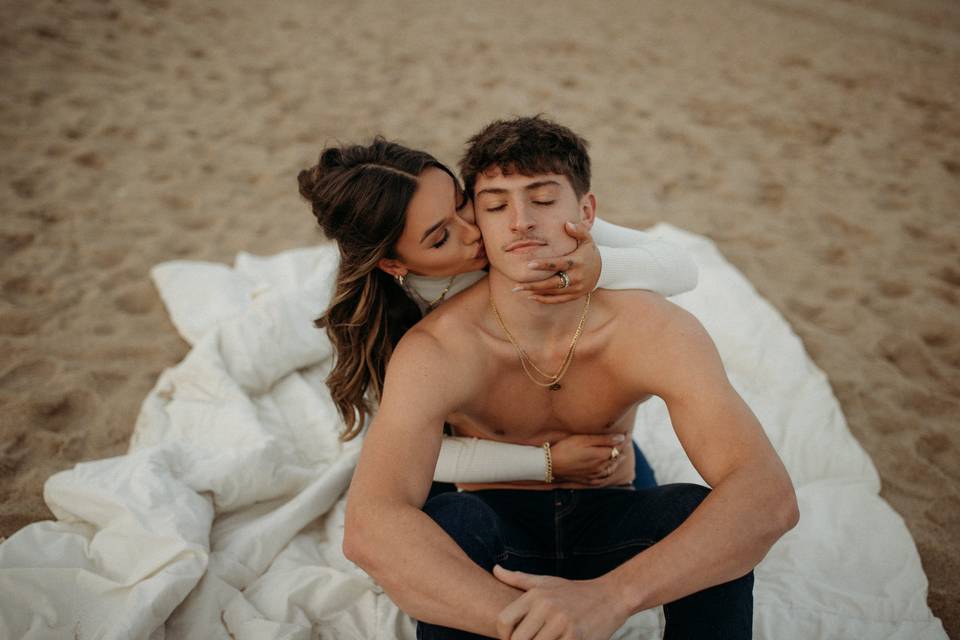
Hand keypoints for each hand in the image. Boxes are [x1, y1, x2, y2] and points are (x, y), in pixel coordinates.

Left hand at [493, 566, 629, 639]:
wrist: (610, 596)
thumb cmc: (574, 592)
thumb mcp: (546, 581)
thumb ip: (518, 579)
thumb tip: (495, 570)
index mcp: (535, 595)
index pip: (503, 621)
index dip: (505, 635)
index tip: (514, 638)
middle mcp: (546, 607)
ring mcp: (561, 622)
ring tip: (548, 638)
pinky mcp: (575, 636)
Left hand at [514, 222, 600, 303]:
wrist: (603, 270)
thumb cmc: (589, 252)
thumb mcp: (587, 239)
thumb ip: (578, 230)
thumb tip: (567, 223)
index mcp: (577, 262)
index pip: (558, 264)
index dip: (544, 265)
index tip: (529, 264)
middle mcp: (576, 277)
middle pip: (552, 283)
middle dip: (534, 284)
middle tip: (517, 284)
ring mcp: (576, 288)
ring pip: (553, 293)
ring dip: (535, 292)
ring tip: (518, 289)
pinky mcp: (574, 295)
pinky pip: (557, 300)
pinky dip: (544, 300)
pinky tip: (531, 296)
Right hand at [550, 434, 630, 485]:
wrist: (550, 465)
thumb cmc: (565, 448)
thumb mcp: (583, 439)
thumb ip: (603, 439)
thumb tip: (621, 438)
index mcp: (601, 456)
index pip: (618, 447)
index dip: (624, 440)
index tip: (628, 433)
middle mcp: (601, 467)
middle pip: (616, 458)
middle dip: (622, 449)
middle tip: (626, 441)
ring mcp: (595, 475)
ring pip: (612, 469)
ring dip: (618, 461)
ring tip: (622, 455)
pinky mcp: (588, 480)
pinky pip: (604, 478)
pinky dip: (609, 473)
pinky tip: (609, 471)